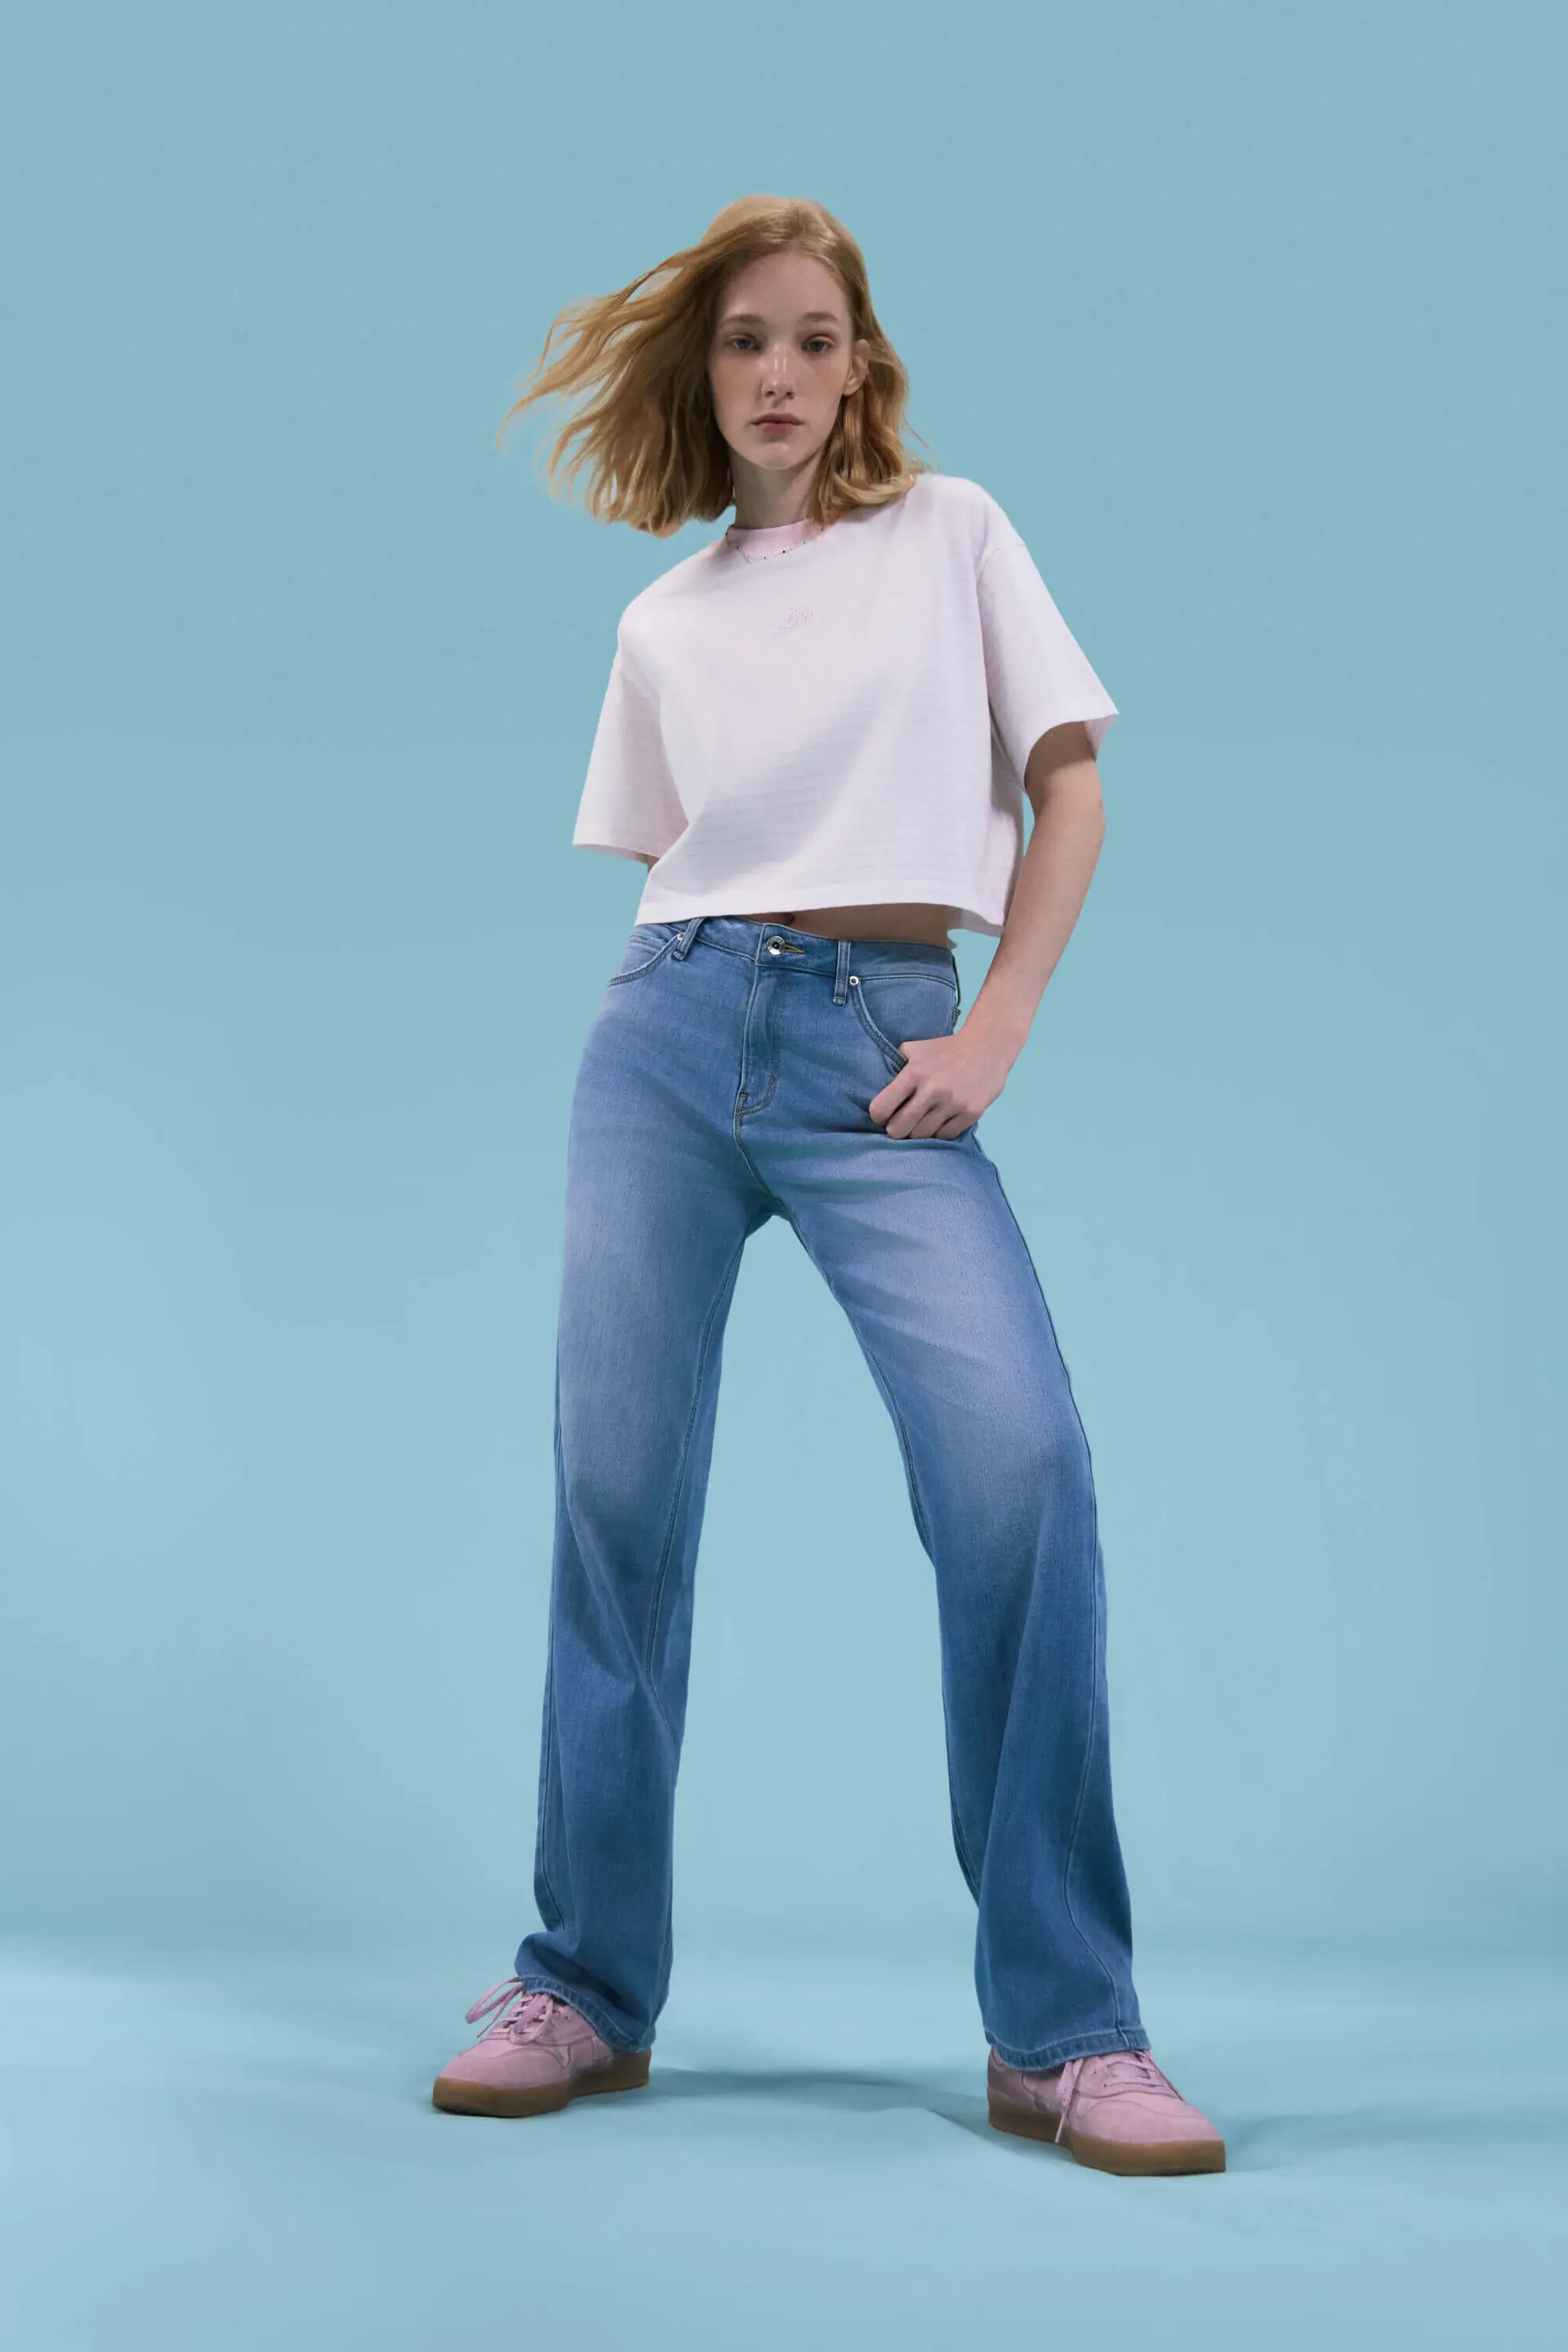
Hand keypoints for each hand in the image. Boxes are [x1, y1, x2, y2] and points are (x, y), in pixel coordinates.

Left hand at [868, 1018, 1017, 1139]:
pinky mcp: (970, 1113)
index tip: (883, 1116)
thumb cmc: (946, 1049)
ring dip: (918, 1133)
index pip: (882, 1107)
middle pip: (900, 1129)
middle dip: (896, 1130)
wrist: (987, 1048)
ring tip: (920, 1124)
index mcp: (914, 1073)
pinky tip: (938, 1123)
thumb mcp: (916, 1049)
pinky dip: (939, 1133)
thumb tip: (878, 1087)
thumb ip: (897, 1066)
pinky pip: (945, 1136)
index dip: (878, 1116)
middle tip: (900, 1125)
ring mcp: (953, 1103)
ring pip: (922, 1135)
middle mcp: (932, 1090)